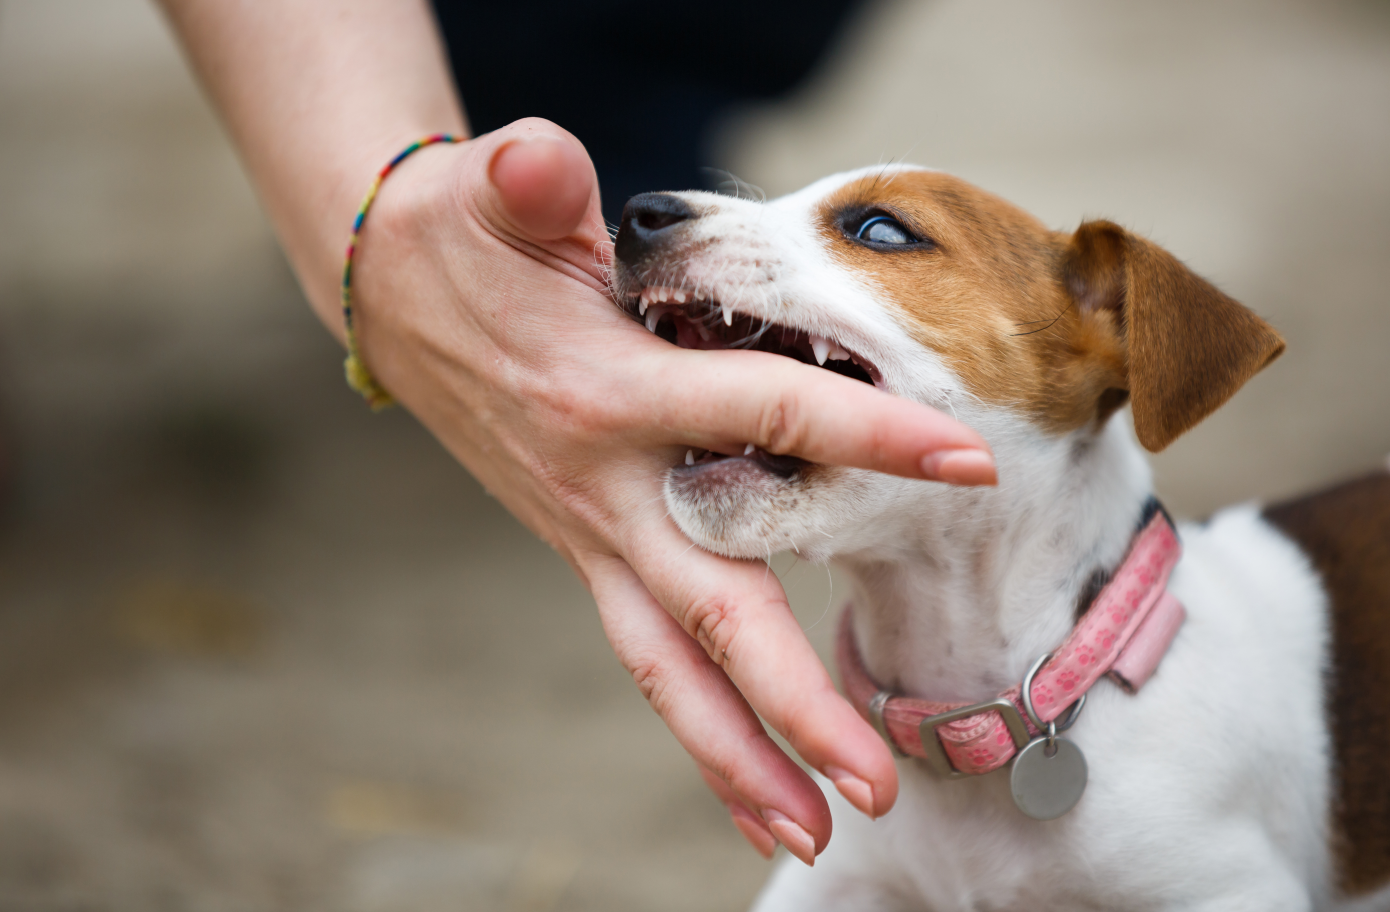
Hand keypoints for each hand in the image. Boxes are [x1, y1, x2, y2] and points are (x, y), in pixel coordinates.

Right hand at [351, 117, 994, 863]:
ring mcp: (595, 533)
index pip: (761, 414)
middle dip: (791, 700)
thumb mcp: (489, 191)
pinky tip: (752, 784)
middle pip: (710, 609)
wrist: (397, 294)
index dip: (865, 434)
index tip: (966, 460)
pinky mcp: (594, 550)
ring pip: (670, 666)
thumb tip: (545, 163)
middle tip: (870, 785)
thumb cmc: (463, 237)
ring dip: (738, 758)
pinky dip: (704, 725)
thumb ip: (525, 181)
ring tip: (812, 832)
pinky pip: (653, 654)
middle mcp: (605, 487)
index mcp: (606, 395)